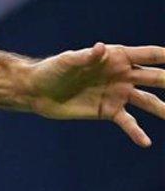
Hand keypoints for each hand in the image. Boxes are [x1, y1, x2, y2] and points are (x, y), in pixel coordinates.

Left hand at [29, 43, 164, 146]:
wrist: (37, 91)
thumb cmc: (51, 70)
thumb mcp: (67, 61)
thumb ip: (85, 57)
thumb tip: (101, 48)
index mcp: (117, 57)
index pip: (150, 55)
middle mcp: (123, 75)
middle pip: (156, 78)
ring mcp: (118, 94)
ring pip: (149, 102)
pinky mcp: (109, 111)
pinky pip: (129, 122)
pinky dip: (138, 132)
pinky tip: (146, 142)